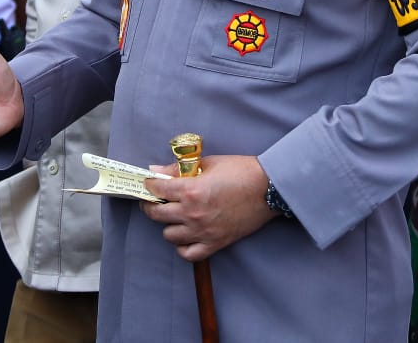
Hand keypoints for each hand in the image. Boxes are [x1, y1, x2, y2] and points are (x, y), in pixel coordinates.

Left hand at [139, 155, 273, 261]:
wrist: (267, 189)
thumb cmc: (240, 171)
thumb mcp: (207, 163)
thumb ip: (178, 169)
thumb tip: (155, 171)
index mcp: (190, 190)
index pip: (156, 189)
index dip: (149, 184)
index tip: (149, 183)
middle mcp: (192, 213)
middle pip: (156, 214)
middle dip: (151, 204)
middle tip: (154, 199)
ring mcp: (203, 231)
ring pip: (169, 235)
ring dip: (168, 224)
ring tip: (173, 215)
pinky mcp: (215, 243)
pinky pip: (188, 254)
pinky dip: (182, 246)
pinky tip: (185, 234)